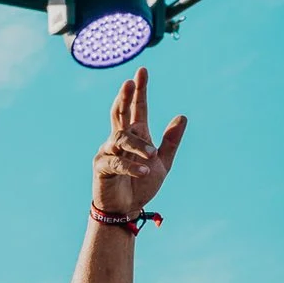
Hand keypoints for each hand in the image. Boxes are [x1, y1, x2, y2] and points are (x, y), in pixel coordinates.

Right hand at [93, 69, 185, 218]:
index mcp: (135, 136)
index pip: (137, 108)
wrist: (125, 211)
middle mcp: (119, 140)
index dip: (139, 91)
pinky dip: (132, 165)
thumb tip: (182, 116)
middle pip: (120, 112)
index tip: (141, 71)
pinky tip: (145, 170)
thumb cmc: (141, 186)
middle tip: (129, 81)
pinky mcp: (101, 167)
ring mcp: (108, 152)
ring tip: (152, 156)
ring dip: (138, 145)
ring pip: (121, 138)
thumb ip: (171, 141)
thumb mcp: (163, 163)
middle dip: (125, 96)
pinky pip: (117, 162)